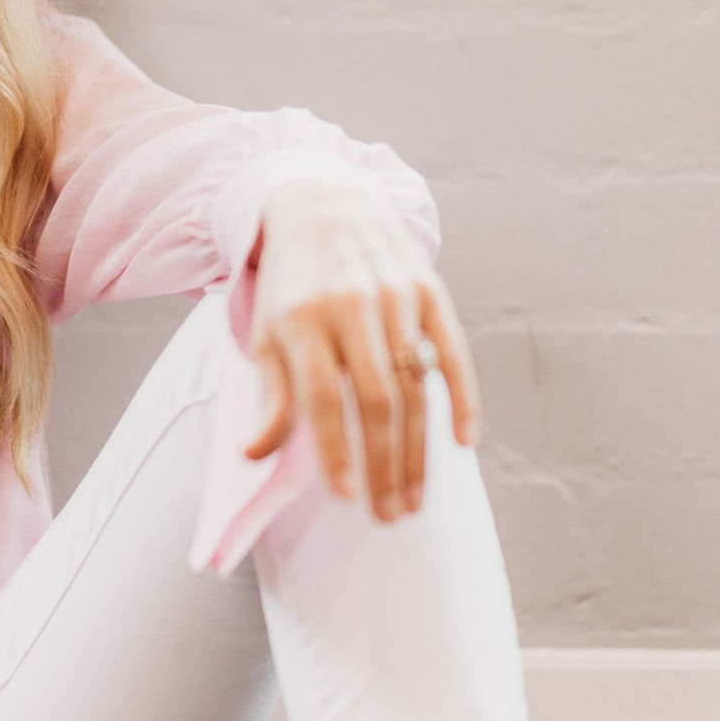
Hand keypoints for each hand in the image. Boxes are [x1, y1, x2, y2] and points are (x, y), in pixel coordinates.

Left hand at [243, 168, 480, 520]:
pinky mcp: (430, 290)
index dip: (335, 450)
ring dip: (419, 450)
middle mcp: (350, 308)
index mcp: (302, 321)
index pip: (320, 398)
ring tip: (414, 499)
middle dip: (384, 464)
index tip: (346, 497)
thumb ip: (271, 395)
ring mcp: (396, 297)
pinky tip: (464, 443)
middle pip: (375, 400)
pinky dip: (462, 399)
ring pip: (415, 386)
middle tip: (390, 515)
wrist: (326, 205)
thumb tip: (255, 456)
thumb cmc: (292, 285)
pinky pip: (453, 353)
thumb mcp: (267, 332)